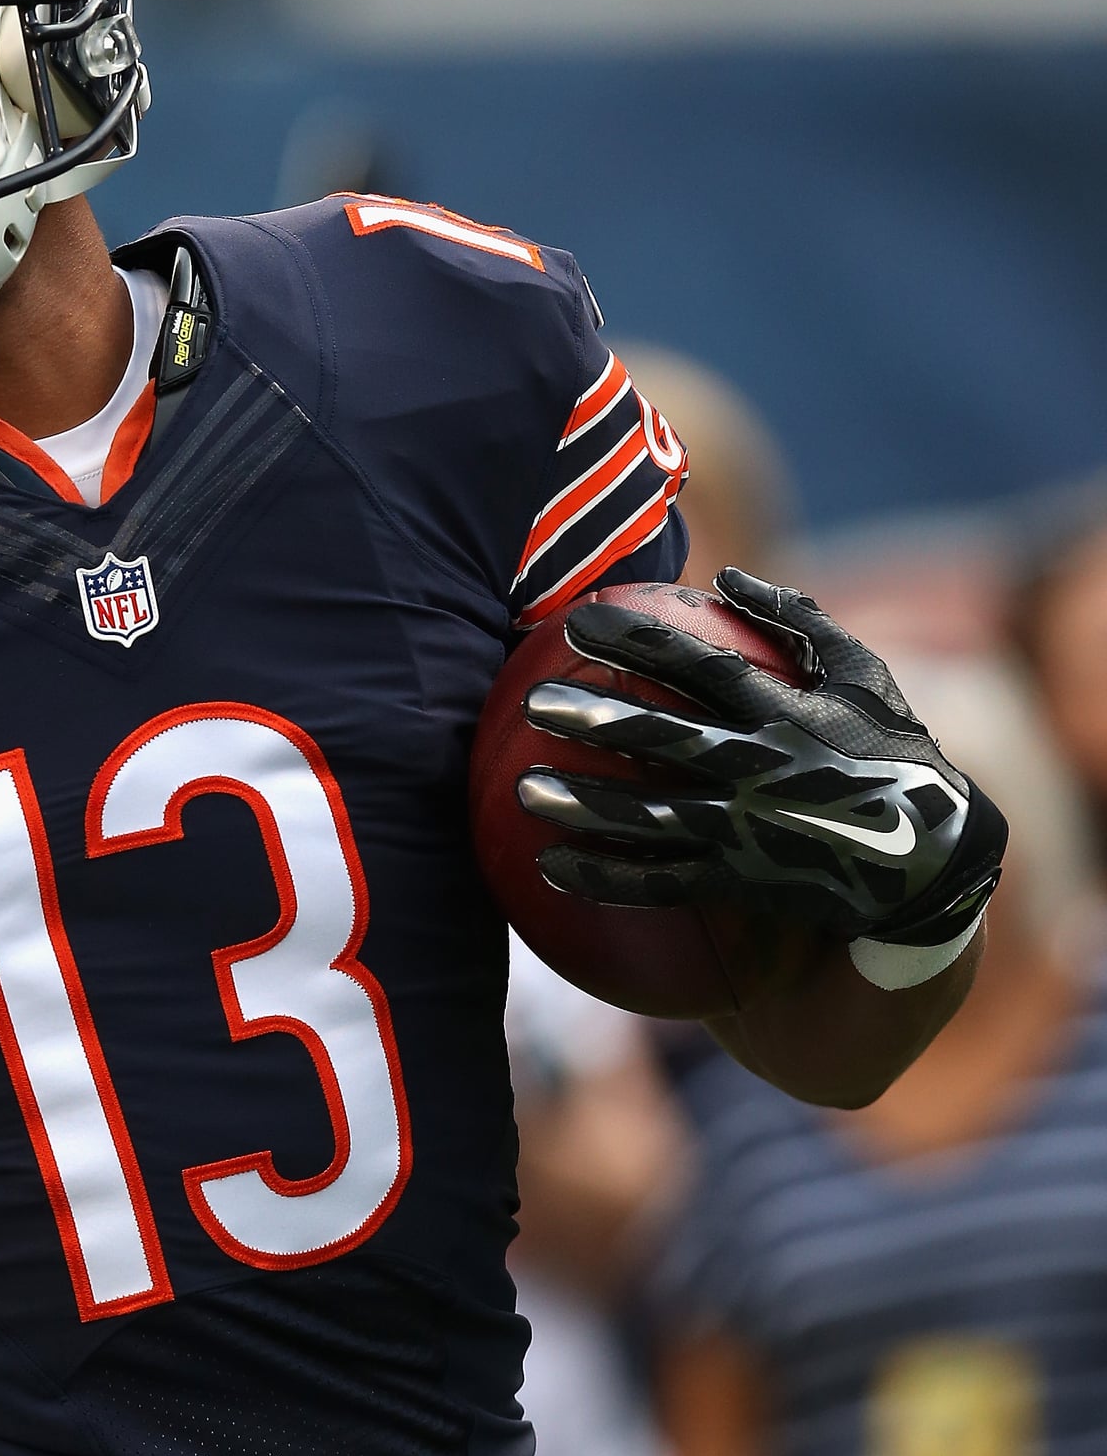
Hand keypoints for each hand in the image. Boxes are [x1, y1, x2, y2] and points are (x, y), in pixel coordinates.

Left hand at [516, 566, 1006, 946]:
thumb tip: (728, 572)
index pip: (699, 664)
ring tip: (523, 789)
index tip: (576, 621)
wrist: (932, 860)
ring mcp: (750, 830)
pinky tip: (549, 867)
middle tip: (530, 702)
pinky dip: (605, 877)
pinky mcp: (742, 882)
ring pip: (652, 817)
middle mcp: (762, 768)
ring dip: (585, 804)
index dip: (636, 639)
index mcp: (787, 710)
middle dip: (596, 717)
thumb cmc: (892, 751)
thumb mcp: (864, 674)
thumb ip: (798, 619)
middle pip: (664, 737)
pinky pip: (662, 883)